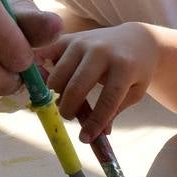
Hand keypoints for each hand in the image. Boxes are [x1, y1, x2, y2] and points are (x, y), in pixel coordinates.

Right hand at [39, 23, 158, 141]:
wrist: (136, 38)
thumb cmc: (136, 69)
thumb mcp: (135, 91)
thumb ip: (115, 111)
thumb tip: (94, 135)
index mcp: (124, 66)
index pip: (108, 100)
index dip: (95, 122)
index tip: (85, 138)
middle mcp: (102, 52)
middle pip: (76, 88)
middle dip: (69, 110)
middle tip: (70, 117)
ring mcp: (83, 43)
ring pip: (58, 76)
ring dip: (56, 94)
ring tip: (65, 99)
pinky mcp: (70, 38)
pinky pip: (47, 54)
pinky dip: (40, 67)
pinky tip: (44, 77)